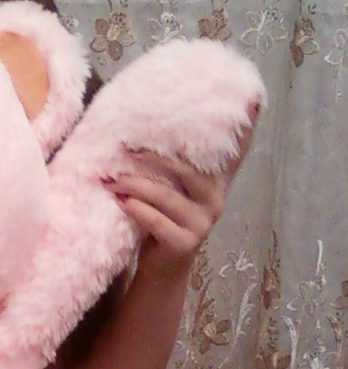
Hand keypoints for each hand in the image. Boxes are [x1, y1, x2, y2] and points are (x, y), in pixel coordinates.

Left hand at [105, 134, 250, 277]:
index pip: (234, 152)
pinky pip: (157, 221)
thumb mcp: (171, 190)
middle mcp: (215, 200)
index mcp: (215, 183)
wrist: (162, 270)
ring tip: (113, 179)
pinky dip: (137, 209)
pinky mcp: (185, 242)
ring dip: (136, 185)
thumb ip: (172, 165)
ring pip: (166, 195)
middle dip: (155, 157)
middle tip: (126, 147)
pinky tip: (122, 202)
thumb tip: (144, 130)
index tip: (255, 98)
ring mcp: (202, 223)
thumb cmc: (163, 221)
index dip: (246, 128)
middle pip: (187, 170)